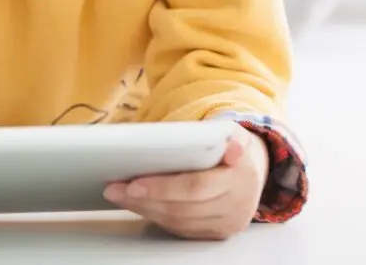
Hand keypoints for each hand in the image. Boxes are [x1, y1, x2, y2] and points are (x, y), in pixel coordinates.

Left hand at [103, 125, 269, 239]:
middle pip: (181, 208)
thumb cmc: (231, 147)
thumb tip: (233, 149)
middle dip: (143, 199)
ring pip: (178, 222)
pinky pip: (181, 230)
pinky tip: (138, 205)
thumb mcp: (230, 133)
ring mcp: (227, 223)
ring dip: (144, 209)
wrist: (252, 171)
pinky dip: (156, 217)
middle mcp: (235, 205)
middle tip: (114, 189)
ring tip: (119, 195)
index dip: (162, 188)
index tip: (133, 184)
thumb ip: (224, 137)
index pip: (194, 187)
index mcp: (239, 177)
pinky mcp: (216, 233)